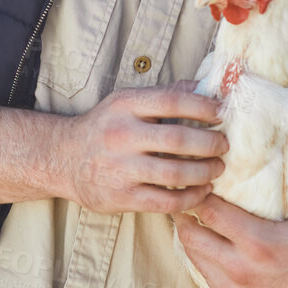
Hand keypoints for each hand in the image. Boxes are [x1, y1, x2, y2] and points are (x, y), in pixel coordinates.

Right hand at [54, 83, 226, 213]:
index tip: (221, 114)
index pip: (172, 101)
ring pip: (177, 173)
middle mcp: (121, 135)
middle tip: (224, 146)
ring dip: (206, 172)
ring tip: (217, 168)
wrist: (63, 159)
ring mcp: (121, 168)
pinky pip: (168, 201)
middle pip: (179, 139)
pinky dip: (192, 197)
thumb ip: (165, 95)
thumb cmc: (105, 128)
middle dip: (211, 143)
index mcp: (125, 106)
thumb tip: (209, 87)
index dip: (203, 107)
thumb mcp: (127, 102)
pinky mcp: (122, 197)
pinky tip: (202, 190)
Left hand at [173, 134, 287, 287]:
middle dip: (186, 212)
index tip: (201, 177)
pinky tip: (210, 239)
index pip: (209, 211)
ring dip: (191, 233)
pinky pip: (202, 273)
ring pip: (191, 255)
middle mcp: (240, 269)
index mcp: (259, 243)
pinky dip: (201, 254)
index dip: (199, 192)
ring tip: (195, 213)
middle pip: (190, 233)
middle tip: (190, 193)